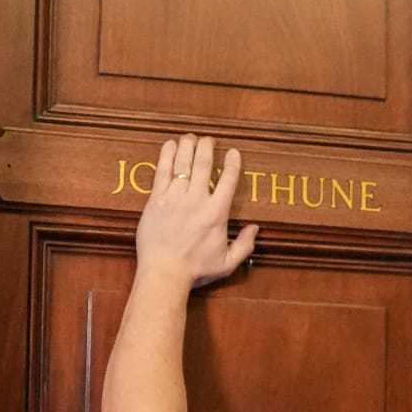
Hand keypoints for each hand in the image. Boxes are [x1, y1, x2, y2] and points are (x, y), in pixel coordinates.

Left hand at [135, 133, 258, 287]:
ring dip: (188, 145)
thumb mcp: (227, 262)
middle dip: (207, 147)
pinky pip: (162, 170)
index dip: (232, 163)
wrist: (164, 273)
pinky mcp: (156, 199)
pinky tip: (171, 145)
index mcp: (216, 213)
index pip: (228, 180)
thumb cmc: (195, 270)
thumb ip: (245, 245)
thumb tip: (255, 228)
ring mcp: (175, 197)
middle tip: (209, 140)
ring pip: (183, 163)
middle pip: (203, 163)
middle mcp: (196, 200)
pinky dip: (167, 155)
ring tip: (191, 137)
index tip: (234, 152)